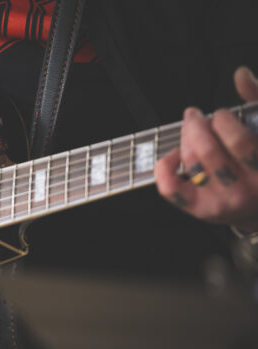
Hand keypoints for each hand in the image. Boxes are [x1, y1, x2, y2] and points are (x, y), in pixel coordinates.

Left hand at [156, 66, 257, 232]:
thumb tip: (240, 74)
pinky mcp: (199, 209)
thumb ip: (257, 99)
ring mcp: (221, 204)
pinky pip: (171, 189)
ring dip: (184, 139)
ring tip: (190, 131)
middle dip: (196, 126)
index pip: (239, 141)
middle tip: (195, 117)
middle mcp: (245, 191)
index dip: (222, 120)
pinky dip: (164, 168)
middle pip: (208, 151)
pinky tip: (171, 155)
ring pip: (191, 164)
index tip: (221, 115)